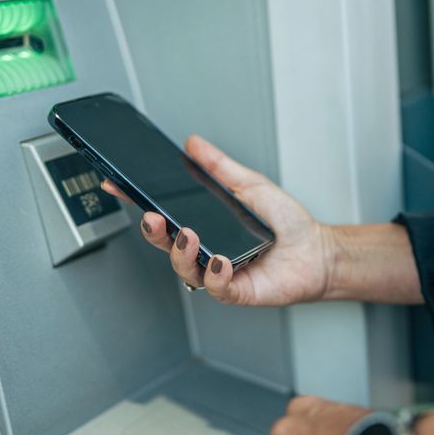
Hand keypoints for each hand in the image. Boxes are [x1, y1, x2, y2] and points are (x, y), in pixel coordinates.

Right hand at [102, 135, 333, 305]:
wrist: (317, 250)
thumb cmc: (286, 222)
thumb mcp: (250, 185)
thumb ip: (220, 167)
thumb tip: (193, 143)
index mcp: (204, 224)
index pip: (163, 214)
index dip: (137, 202)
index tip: (116, 185)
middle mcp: (206, 250)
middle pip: (166, 245)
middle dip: (153, 232)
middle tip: (153, 218)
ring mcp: (218, 272)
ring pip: (185, 269)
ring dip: (182, 254)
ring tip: (190, 236)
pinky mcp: (237, 291)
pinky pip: (217, 288)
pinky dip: (216, 276)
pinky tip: (221, 262)